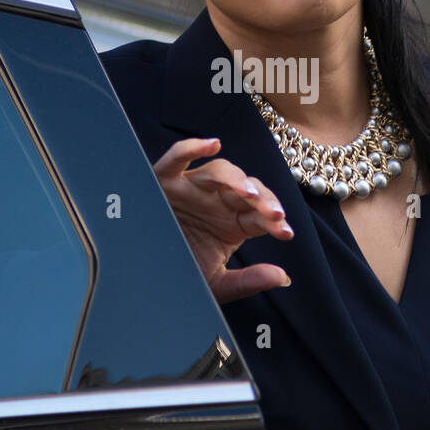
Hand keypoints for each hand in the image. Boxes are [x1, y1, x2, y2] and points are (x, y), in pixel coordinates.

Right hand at [152, 137, 293, 303]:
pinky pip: (178, 159)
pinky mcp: (165, 182)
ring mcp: (193, 189)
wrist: (144, 280)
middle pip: (247, 191)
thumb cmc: (180, 276)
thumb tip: (283, 278)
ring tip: (249, 195)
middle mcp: (216, 202)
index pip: (260, 216)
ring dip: (237, 180)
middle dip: (263, 200)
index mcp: (232, 224)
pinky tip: (212, 145)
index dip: (275, 221)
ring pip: (220, 173)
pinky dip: (192, 148)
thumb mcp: (216, 284)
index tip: (286, 232)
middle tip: (274, 214)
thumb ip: (248, 281)